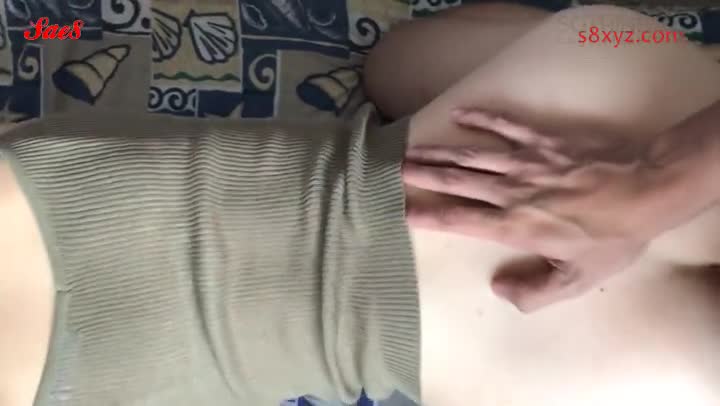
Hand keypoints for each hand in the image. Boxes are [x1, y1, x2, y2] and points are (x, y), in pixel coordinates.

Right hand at [403, 109, 704, 311]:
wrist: (647, 190)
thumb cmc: (611, 238)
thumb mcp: (577, 280)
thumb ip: (535, 291)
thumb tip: (497, 289)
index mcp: (515, 226)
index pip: (460, 220)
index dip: (428, 216)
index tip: (401, 210)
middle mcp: (511, 192)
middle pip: (457, 182)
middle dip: (423, 176)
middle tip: (393, 169)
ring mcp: (526, 163)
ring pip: (472, 156)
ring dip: (440, 152)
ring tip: (410, 148)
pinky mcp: (543, 142)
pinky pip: (506, 127)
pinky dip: (482, 119)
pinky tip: (460, 113)